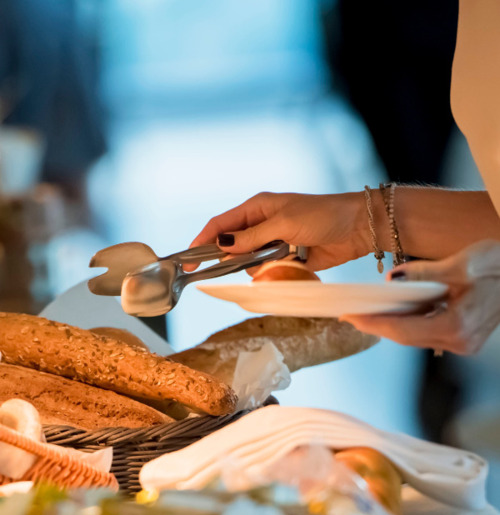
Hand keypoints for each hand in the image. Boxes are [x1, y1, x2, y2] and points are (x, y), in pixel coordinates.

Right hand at [190, 192, 372, 270]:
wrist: (358, 228)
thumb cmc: (322, 216)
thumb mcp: (283, 223)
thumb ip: (251, 237)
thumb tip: (222, 244)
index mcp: (256, 208)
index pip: (220, 224)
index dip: (202, 240)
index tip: (189, 259)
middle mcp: (260, 225)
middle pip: (231, 245)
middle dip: (230, 257)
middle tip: (227, 268)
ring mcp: (272, 243)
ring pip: (247, 262)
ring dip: (257, 265)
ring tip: (280, 257)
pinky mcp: (284, 258)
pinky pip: (266, 271)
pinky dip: (271, 272)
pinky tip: (289, 264)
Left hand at [342, 240, 499, 354]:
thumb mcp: (459, 265)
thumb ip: (422, 274)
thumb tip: (392, 280)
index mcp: (456, 327)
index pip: (401, 330)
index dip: (372, 324)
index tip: (348, 317)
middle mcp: (460, 341)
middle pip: (406, 337)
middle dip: (377, 325)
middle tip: (349, 314)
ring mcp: (464, 342)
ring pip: (416, 336)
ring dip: (392, 324)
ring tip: (365, 311)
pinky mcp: (465, 337)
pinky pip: (428, 331)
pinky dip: (410, 321)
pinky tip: (394, 310)